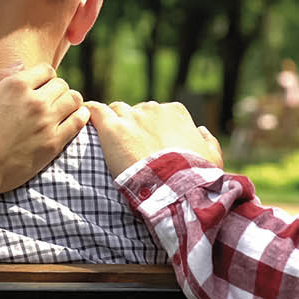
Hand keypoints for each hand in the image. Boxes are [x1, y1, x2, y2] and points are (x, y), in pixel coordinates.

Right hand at [0, 64, 89, 197]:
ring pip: (74, 99)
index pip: (46, 70)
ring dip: (69, 101)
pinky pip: (78, 122)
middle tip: (48, 100)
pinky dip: (80, 116)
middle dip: (55, 89)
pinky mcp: (53, 144)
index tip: (39, 86)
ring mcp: (46, 123)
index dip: (43, 77)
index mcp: (15, 85)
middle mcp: (34, 101)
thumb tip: (20, 66)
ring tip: (61, 109)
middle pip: (61, 84)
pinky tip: (73, 118)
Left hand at [85, 100, 223, 175]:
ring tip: (109, 140)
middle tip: (129, 148)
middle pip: (136, 112)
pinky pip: (96, 111)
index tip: (149, 144)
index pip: (158, 113)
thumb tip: (201, 131)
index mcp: (176, 113)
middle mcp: (153, 110)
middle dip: (133, 126)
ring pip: (116, 111)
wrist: (175, 188)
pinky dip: (90, 113)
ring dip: (113, 122)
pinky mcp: (112, 129)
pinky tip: (85, 119)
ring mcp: (132, 118)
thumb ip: (208, 141)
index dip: (151, 129)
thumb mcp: (212, 159)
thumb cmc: (195, 177)